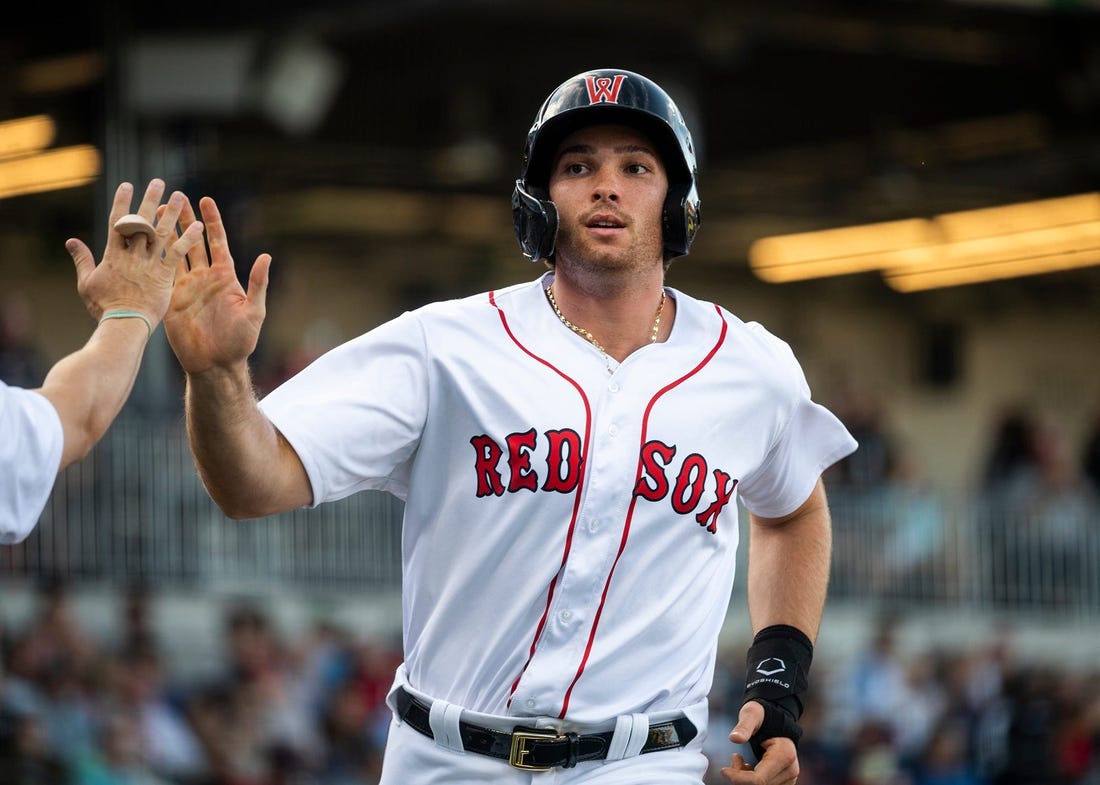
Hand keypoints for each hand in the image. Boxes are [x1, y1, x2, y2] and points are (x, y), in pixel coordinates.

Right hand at [65, 179, 203, 325]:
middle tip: (158, 181)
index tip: (127, 185)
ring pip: (160, 233)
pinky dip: (187, 239)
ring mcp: (148, 265)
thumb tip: (71, 241)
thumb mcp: (87, 282)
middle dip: (149, 200)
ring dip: (171, 213)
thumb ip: (81, 260)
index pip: (117, 222)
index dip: (122, 202)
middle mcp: (131, 255)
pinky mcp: (164, 276)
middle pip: (141, 222)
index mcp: (112, 255)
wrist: (122, 326)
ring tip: (180, 195)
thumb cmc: (103, 307)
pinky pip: (177, 254)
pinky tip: (198, 225)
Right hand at [163, 195, 271, 374]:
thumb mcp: (254, 312)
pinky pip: (161, 275)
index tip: (205, 200)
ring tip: (154, 212)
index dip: (211, 221)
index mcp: (225, 276)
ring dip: (165, 234)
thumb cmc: (240, 341)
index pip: (217, 242)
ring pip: (174, 254)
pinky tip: (142, 242)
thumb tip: (266, 256)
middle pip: (193, 241)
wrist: (216, 365)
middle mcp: (204, 278)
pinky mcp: (170, 299)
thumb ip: (257, 284)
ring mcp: (186, 287)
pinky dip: (153, 258)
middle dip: (184, 219)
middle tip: (174, 197)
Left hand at [722, 701, 799, 784]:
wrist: (775, 719)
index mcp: (784, 755)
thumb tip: (735, 738)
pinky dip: (752, 781)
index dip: (738, 778)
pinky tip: (748, 768)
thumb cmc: (762, 715)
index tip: (724, 770)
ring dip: (746, 779)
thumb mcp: (752, 714)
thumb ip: (744, 726)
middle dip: (740, 777)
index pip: (758, 779)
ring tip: (741, 761)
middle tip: (735, 758)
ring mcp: (790, 777)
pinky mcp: (785, 781)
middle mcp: (791, 769)